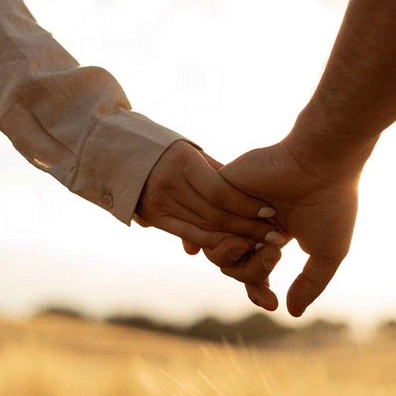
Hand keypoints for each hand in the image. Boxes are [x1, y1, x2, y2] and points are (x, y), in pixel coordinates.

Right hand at [136, 140, 279, 267]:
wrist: (119, 153)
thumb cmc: (167, 149)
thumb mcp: (192, 152)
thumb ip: (218, 173)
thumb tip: (249, 195)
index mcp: (182, 162)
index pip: (220, 191)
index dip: (246, 204)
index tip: (270, 211)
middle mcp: (169, 185)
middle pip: (215, 213)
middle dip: (248, 226)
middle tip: (275, 235)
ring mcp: (159, 204)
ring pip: (205, 227)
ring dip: (236, 238)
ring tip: (262, 243)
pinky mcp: (154, 218)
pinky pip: (190, 234)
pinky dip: (214, 242)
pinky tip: (235, 246)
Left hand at [215, 136, 369, 316]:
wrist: (323, 162)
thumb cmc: (331, 203)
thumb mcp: (327, 253)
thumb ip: (309, 284)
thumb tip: (290, 313)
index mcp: (274, 232)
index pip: (253, 271)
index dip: (257, 290)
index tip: (271, 303)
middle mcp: (251, 220)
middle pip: (232, 266)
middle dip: (253, 271)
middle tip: (277, 252)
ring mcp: (235, 205)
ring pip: (217, 251)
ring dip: (242, 256)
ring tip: (271, 243)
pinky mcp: (220, 188)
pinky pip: (207, 224)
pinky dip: (228, 232)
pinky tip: (252, 229)